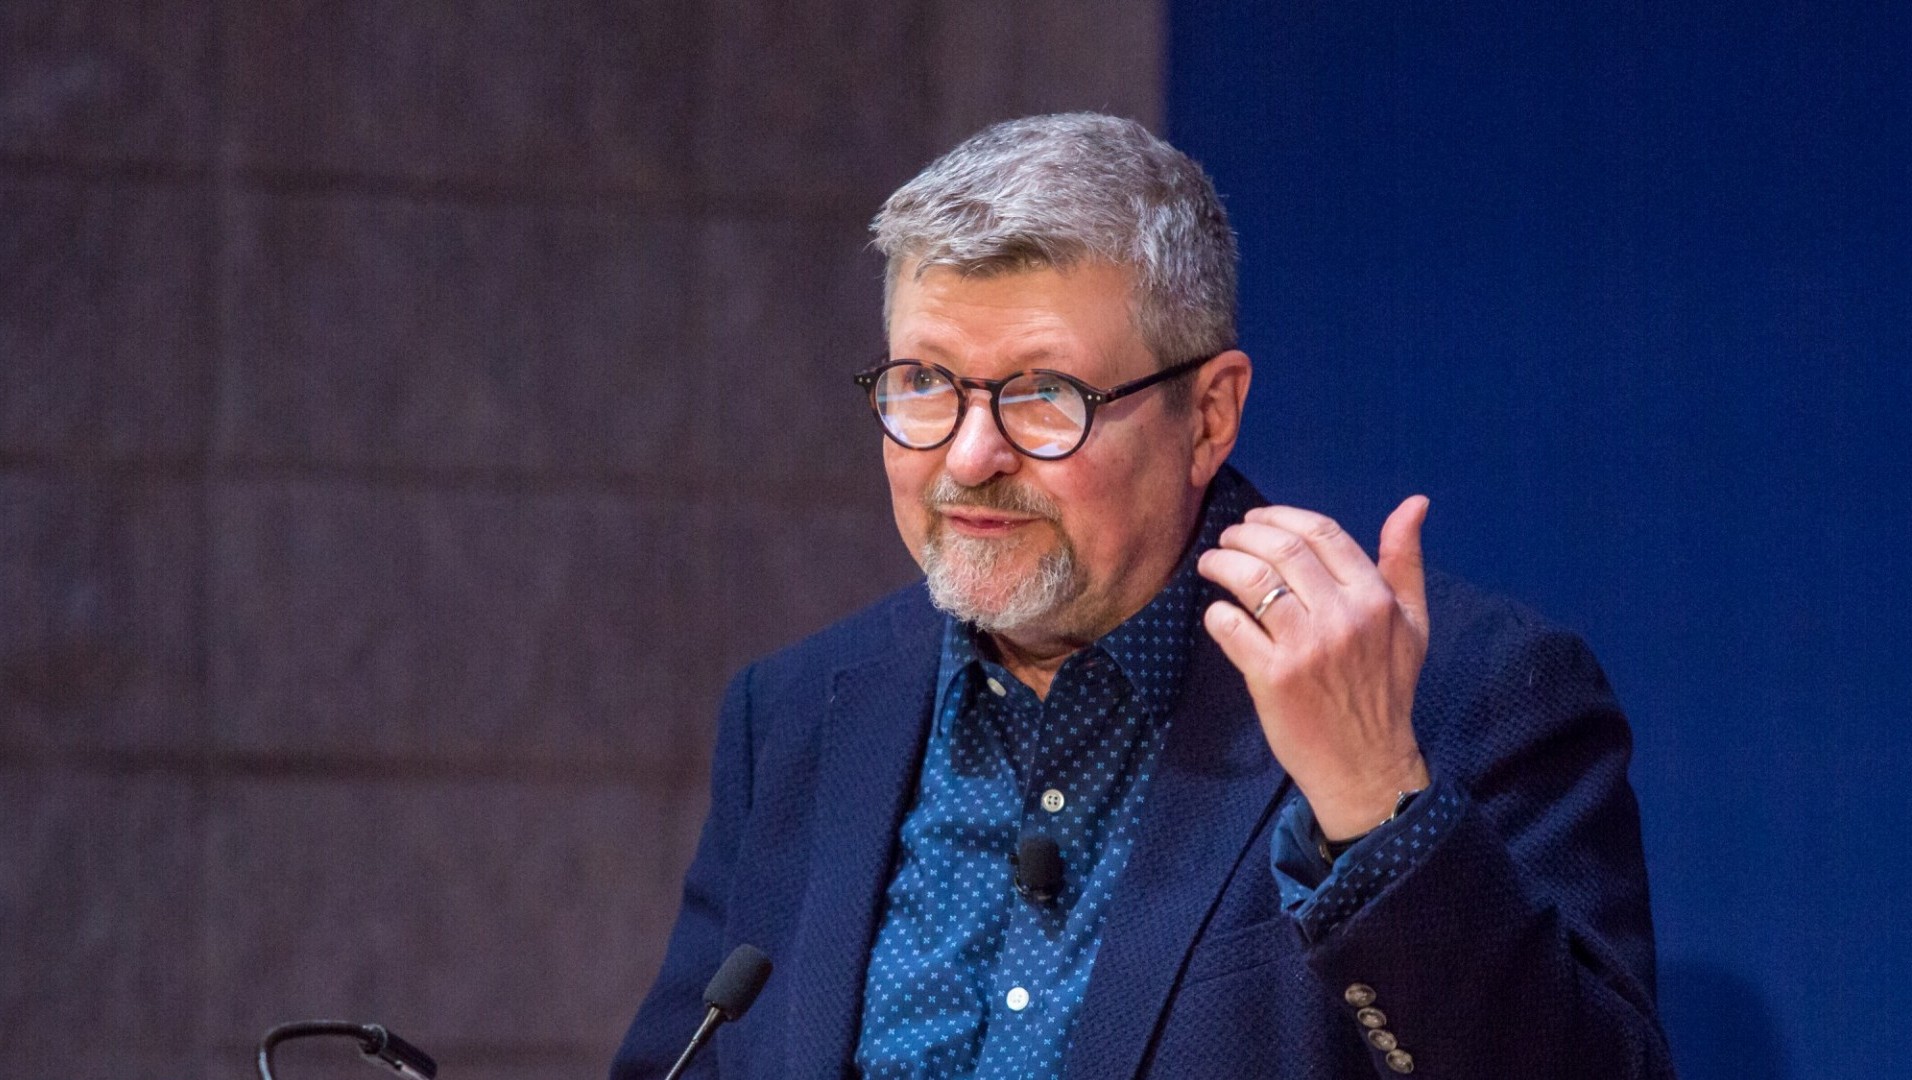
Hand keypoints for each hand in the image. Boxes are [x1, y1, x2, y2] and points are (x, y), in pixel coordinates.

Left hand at [1197, 496, 1432, 839]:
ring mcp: (1305, 647)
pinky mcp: (1273, 677)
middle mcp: (1342, 617)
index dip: (1281, 516)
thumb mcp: (1412, 623)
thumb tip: (1414, 503)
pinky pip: (1231, 626)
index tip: (1257, 520)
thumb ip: (1406, 562)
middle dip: (1244, 534)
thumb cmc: (1386, 691)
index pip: (1323, 532)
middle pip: (1283, 549)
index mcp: (1375, 598)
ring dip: (1222, 562)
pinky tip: (1218, 614)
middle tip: (1227, 539)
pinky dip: (1217, 613)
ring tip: (1212, 564)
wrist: (1366, 765)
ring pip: (1252, 580)